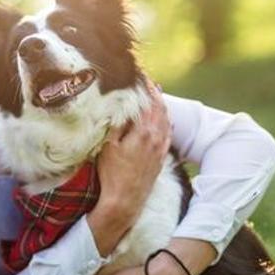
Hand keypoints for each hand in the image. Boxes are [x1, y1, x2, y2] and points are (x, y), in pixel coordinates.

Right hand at [87, 79, 171, 256]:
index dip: (142, 85)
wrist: (124, 202)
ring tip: (154, 93)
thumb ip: (117, 123)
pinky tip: (161, 118)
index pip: (146, 101)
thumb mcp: (108, 146)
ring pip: (165, 119)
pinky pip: (167, 132)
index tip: (138, 73)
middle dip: (152, 91)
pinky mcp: (161, 157)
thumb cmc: (112, 174)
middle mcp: (156, 137)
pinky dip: (164, 119)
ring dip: (160, 104)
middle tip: (145, 79)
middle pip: (158, 107)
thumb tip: (121, 104)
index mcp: (143, 132)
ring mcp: (160, 147)